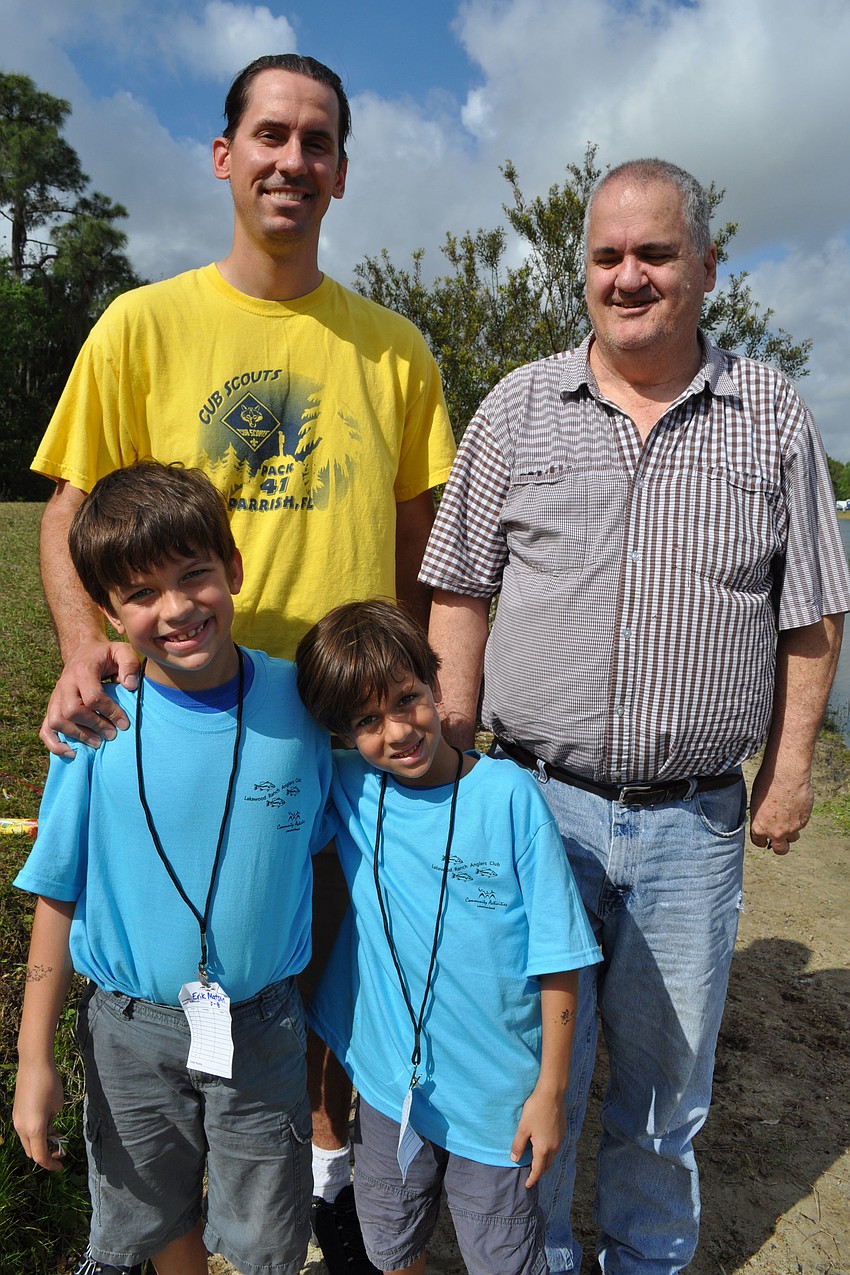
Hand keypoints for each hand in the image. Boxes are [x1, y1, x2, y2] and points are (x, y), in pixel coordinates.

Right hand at [13, 1060, 65, 1170]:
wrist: (34, 1064)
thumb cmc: (50, 1084)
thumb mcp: (57, 1106)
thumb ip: (52, 1123)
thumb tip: (49, 1128)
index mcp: (34, 1129)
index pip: (40, 1157)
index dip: (51, 1164)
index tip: (62, 1165)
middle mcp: (22, 1128)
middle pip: (32, 1152)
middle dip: (46, 1154)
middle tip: (62, 1150)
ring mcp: (17, 1121)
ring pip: (28, 1142)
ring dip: (41, 1143)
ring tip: (57, 1136)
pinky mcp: (17, 1113)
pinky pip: (25, 1131)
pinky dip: (36, 1134)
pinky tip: (49, 1125)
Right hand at [40, 640, 139, 756]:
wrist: (83, 652)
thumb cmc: (106, 655)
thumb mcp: (122, 651)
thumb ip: (129, 664)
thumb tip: (130, 686)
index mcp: (82, 670)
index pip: (92, 697)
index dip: (109, 712)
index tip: (124, 723)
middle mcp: (65, 684)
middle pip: (72, 711)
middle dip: (94, 725)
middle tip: (112, 734)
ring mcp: (55, 696)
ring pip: (56, 721)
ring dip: (77, 735)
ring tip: (97, 743)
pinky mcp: (52, 707)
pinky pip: (45, 729)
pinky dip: (54, 744)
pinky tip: (71, 752)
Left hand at [510, 1083, 565, 1188]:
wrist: (552, 1094)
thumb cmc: (535, 1110)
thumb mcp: (522, 1128)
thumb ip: (518, 1145)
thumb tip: (514, 1159)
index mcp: (543, 1148)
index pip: (538, 1170)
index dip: (532, 1178)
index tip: (528, 1185)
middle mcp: (554, 1146)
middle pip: (547, 1165)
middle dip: (539, 1171)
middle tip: (532, 1175)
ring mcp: (560, 1138)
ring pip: (552, 1156)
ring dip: (545, 1161)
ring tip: (537, 1161)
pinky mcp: (562, 1130)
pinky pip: (556, 1146)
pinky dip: (549, 1151)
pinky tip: (544, 1145)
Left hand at [749, 762, 812, 854]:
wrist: (787, 776)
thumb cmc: (768, 783)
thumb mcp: (756, 801)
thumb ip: (760, 816)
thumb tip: (763, 818)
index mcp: (759, 827)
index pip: (759, 843)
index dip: (762, 839)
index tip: (764, 836)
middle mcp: (775, 832)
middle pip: (780, 849)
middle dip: (779, 845)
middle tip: (779, 836)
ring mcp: (791, 829)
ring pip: (793, 838)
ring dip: (791, 831)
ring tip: (788, 817)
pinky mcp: (804, 822)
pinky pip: (801, 825)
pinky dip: (799, 819)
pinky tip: (795, 807)